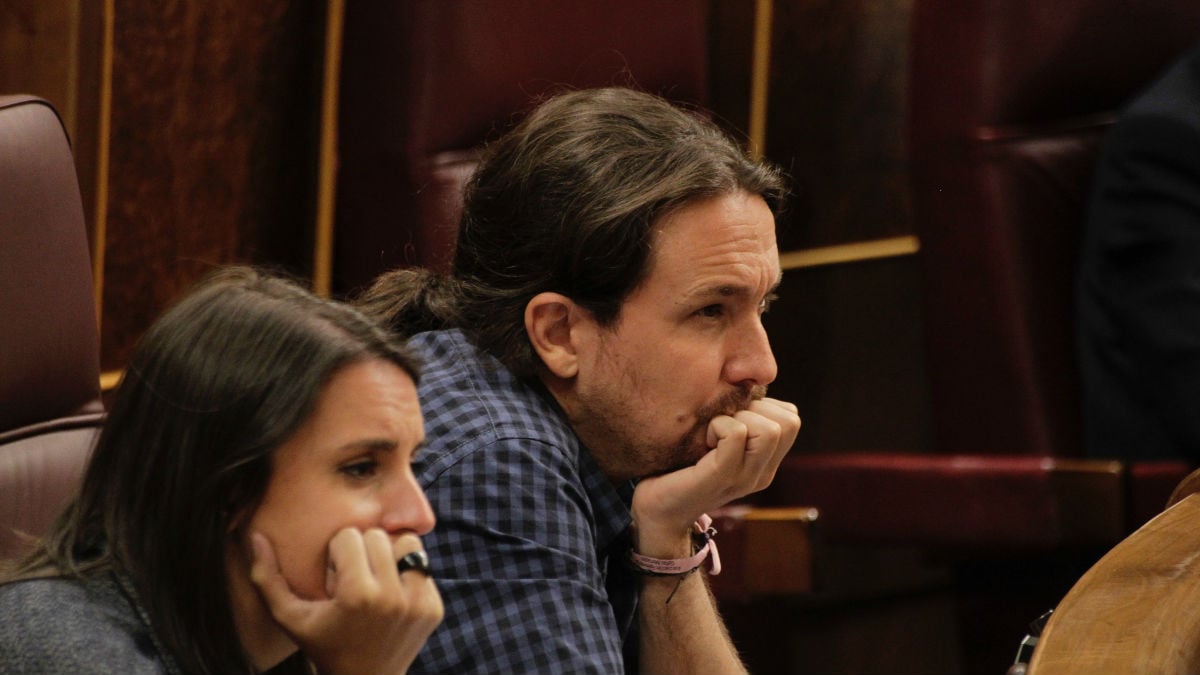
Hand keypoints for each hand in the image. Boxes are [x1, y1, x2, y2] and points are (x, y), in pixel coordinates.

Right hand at [251, 528, 443, 674]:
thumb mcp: (290, 617)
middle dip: (362, 552)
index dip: (337, 554)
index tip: (335, 579)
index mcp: (358, 594)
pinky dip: (407, 576)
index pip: (349, 536)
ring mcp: (418, 602)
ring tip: (376, 579)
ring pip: (408, 544)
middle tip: (354, 578)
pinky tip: (392, 597)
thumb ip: (268, 578)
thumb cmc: (323, 645)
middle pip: (378, 536)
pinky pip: (424, 567)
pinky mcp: (434, 608)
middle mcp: (392, 596)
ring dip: (391, 556)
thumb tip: (256, 536)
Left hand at [631, 398, 799, 555]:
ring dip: (738, 417)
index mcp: (765, 463)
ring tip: (713, 432)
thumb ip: (737, 420)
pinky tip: (702, 439)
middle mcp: (762, 473)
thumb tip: (743, 384)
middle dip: (755, 408)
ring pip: (770, 429)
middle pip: (789, 421)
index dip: (763, 405)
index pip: (792, 418)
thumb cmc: (678, 469)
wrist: (656, 511)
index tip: (733, 415)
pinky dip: (718, 425)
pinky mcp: (721, 477)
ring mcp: (745, 478)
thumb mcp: (717, 441)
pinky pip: (736, 434)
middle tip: (723, 423)